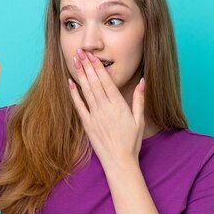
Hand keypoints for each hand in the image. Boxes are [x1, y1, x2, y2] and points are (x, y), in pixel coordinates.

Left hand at [68, 48, 145, 167]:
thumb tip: (143, 81)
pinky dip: (74, 94)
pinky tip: (70, 83)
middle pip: (94, 82)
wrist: (120, 161)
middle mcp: (105, 108)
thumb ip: (139, 99)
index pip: (107, 81)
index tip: (93, 55)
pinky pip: (79, 106)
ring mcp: (95, 116)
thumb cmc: (131, 141)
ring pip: (86, 91)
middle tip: (80, 51)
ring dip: (80, 75)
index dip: (98, 67)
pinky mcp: (87, 125)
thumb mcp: (139, 119)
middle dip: (87, 65)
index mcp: (119, 105)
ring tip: (75, 61)